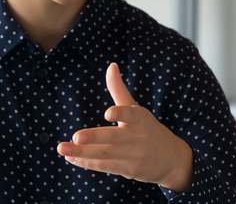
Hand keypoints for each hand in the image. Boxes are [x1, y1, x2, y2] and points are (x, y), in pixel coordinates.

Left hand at [56, 63, 193, 191]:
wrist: (172, 160)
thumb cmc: (148, 130)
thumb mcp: (137, 110)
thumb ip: (119, 90)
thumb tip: (111, 66)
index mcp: (140, 118)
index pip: (131, 114)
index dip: (120, 113)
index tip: (108, 113)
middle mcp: (137, 137)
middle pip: (113, 137)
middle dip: (94, 138)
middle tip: (76, 137)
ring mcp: (133, 155)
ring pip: (105, 154)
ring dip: (82, 153)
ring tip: (63, 149)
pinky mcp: (128, 170)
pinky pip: (105, 166)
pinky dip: (87, 163)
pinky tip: (72, 159)